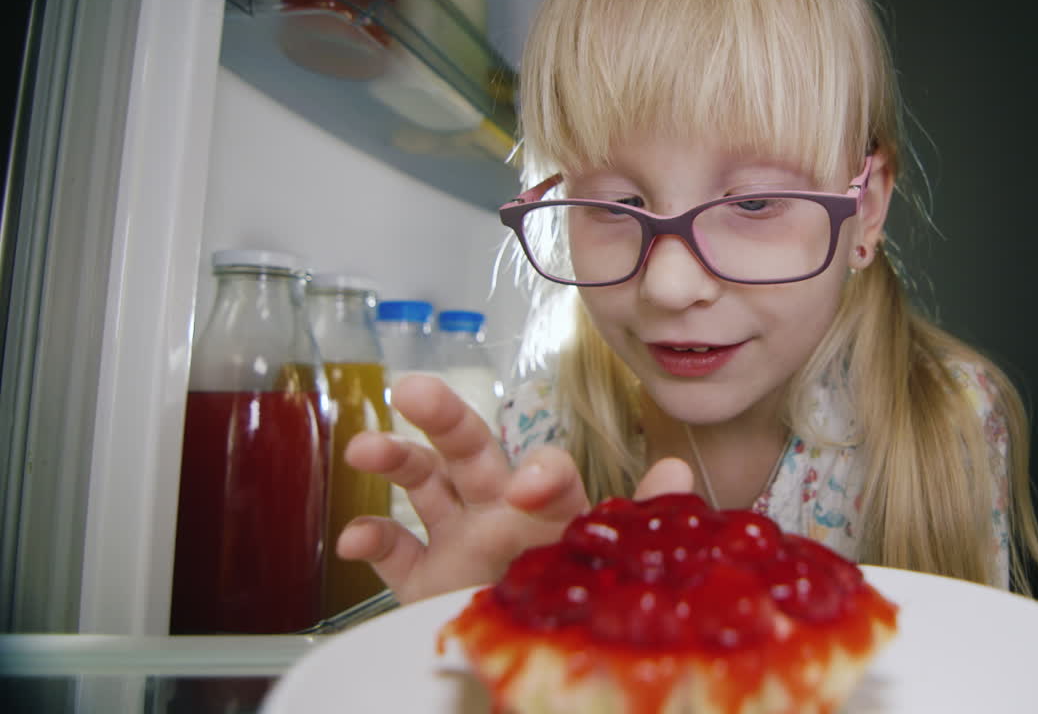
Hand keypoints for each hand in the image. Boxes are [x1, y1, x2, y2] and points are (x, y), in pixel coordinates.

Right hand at [336, 374, 692, 603]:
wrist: (535, 652)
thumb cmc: (574, 593)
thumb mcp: (613, 556)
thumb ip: (644, 515)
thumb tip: (679, 472)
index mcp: (548, 505)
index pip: (544, 469)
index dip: (538, 471)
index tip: (529, 488)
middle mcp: (498, 510)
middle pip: (470, 448)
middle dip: (444, 416)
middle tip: (415, 389)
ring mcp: (457, 538)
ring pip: (422, 482)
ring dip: (394, 458)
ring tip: (365, 447)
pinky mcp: (422, 575)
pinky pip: (391, 549)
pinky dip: (368, 538)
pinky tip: (353, 537)